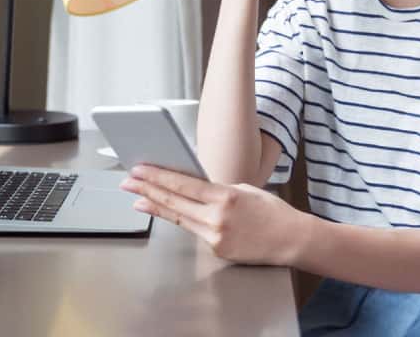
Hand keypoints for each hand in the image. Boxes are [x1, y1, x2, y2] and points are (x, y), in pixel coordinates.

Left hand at [120, 164, 310, 265]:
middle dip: (147, 190)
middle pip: (174, 202)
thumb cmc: (272, 212)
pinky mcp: (218, 250)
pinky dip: (182, 221)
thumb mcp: (244, 189)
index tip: (140, 170)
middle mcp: (217, 218)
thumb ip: (217, 189)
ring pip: (179, 218)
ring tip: (138, 199)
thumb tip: (192, 187)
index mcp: (225, 196)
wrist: (292, 239)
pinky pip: (195, 231)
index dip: (158, 177)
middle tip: (128, 182)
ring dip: (156, 207)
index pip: (183, 185)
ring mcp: (216, 236)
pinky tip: (169, 213)